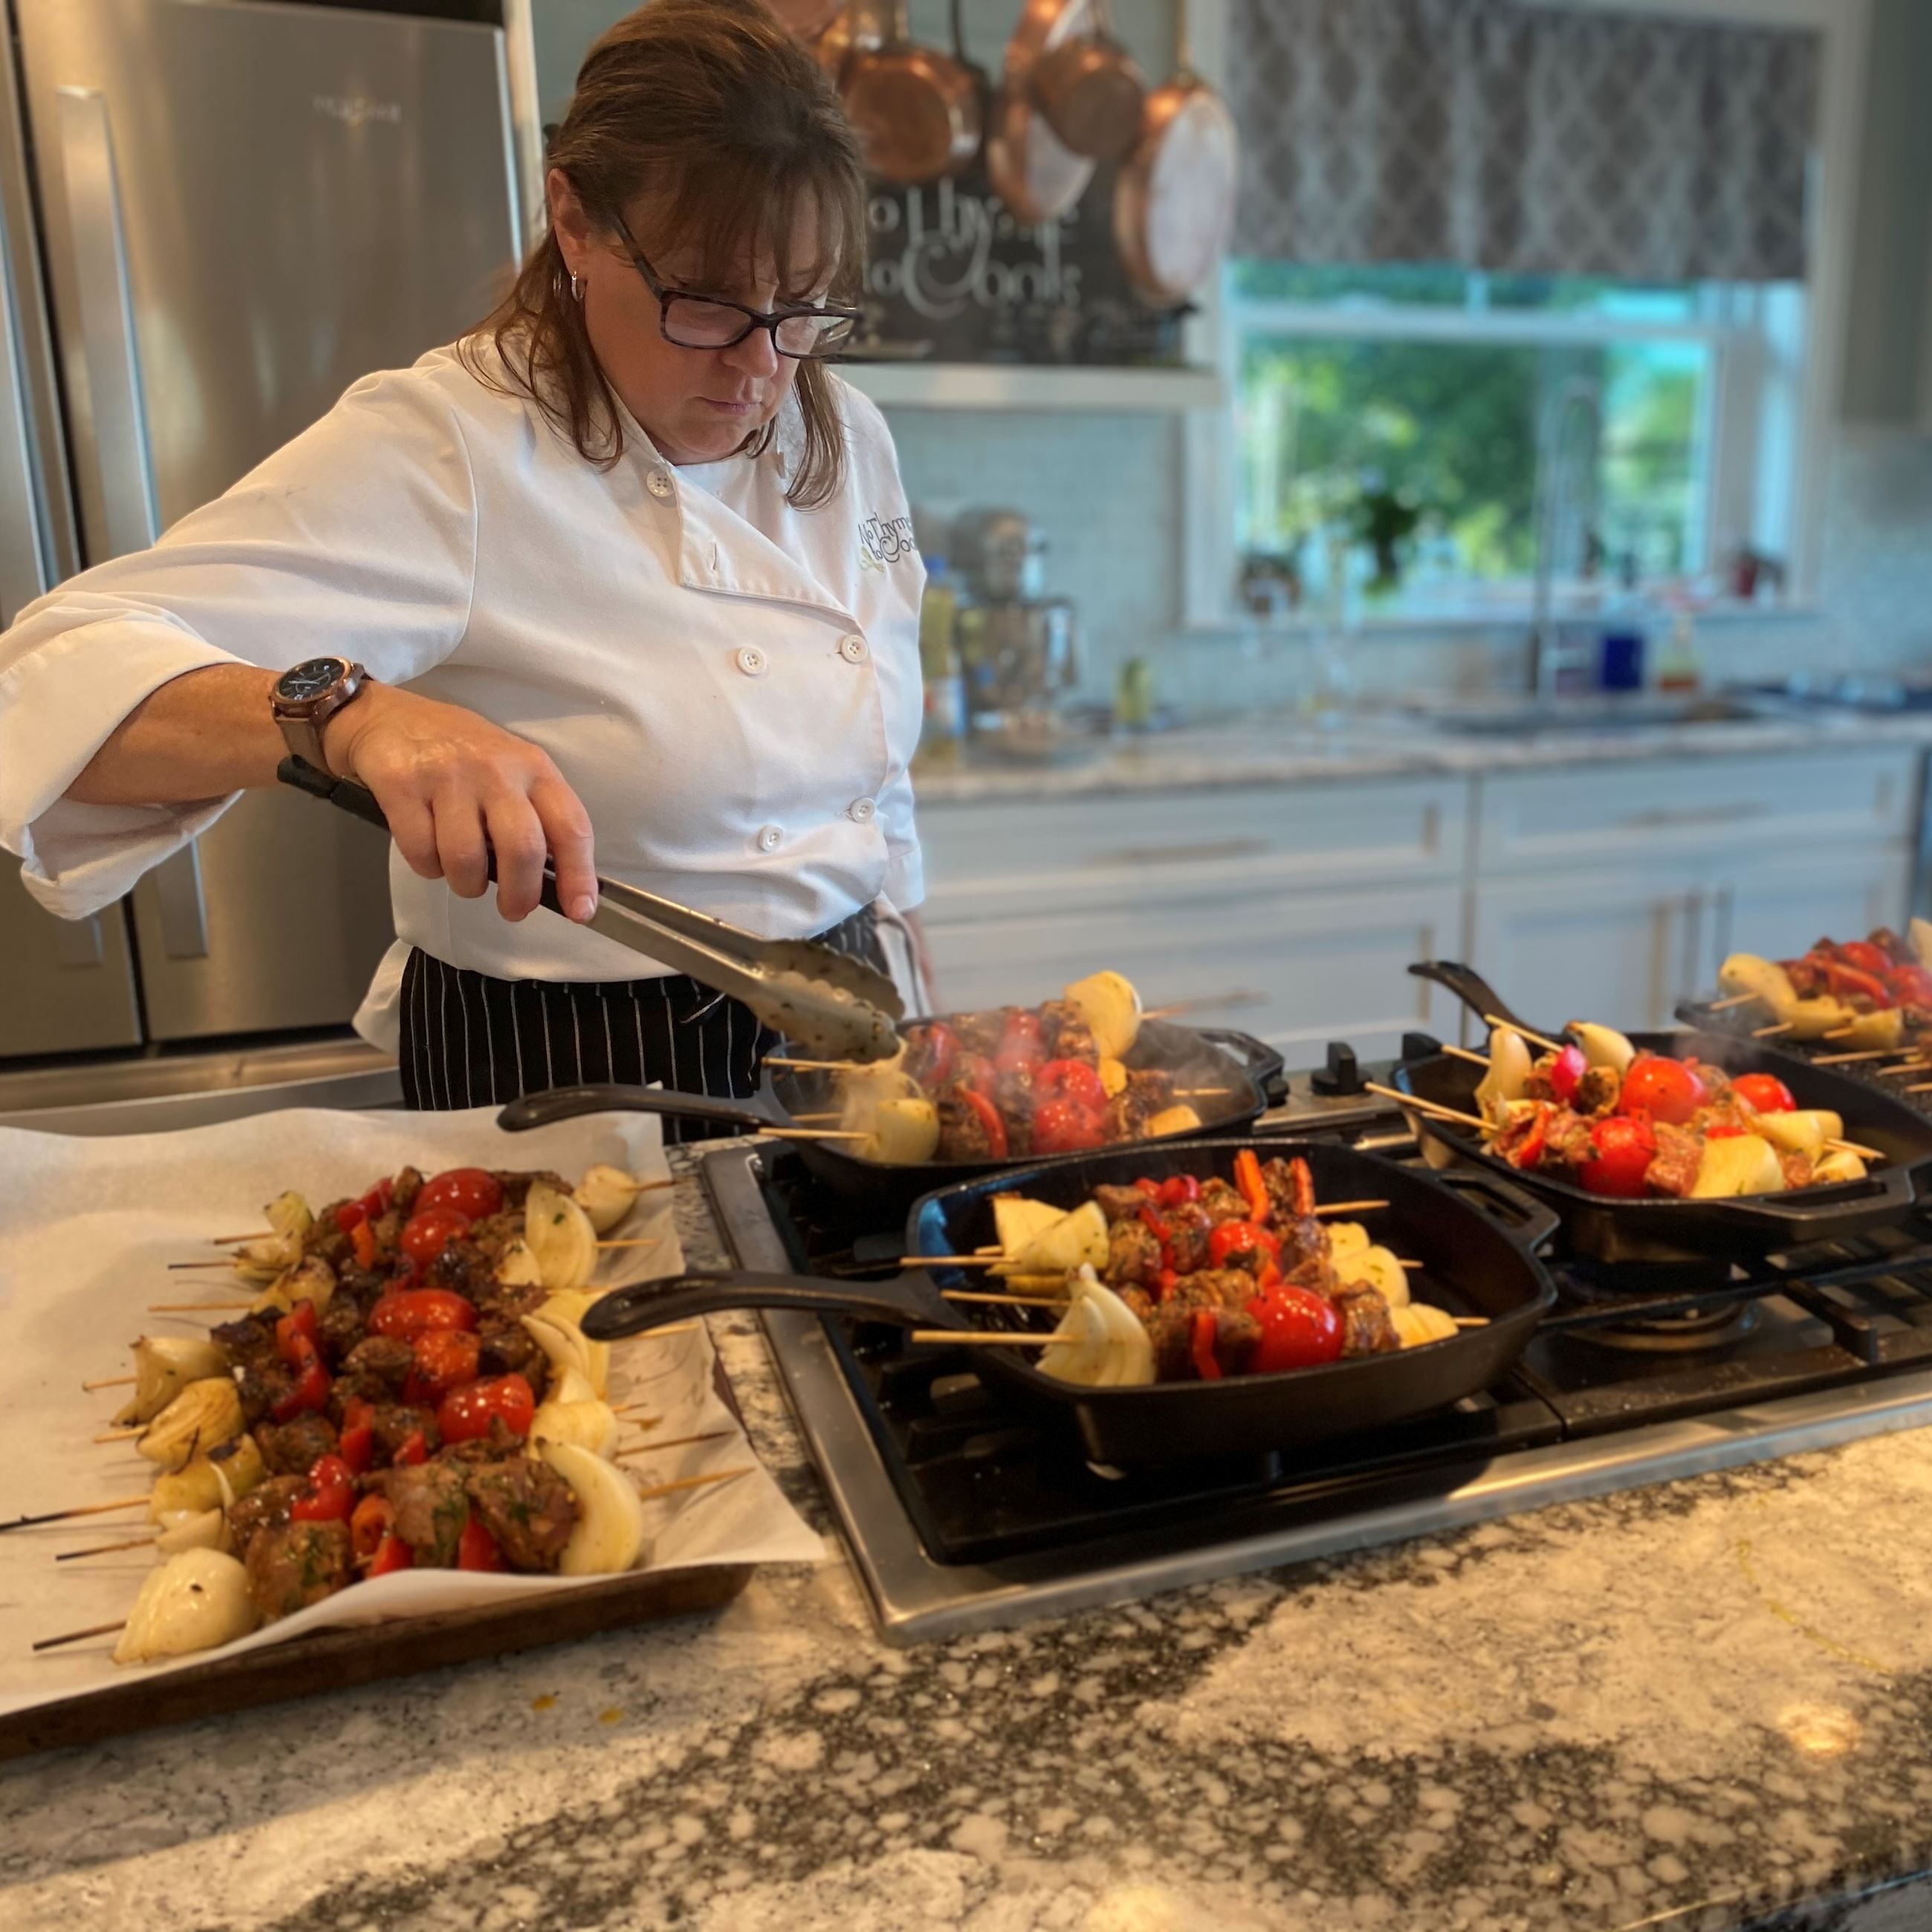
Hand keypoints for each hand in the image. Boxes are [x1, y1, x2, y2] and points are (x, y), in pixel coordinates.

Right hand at [322, 684, 596, 923]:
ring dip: (466, 883)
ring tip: (464, 873)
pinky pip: (421, 853)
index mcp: (534, 768)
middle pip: (522, 849)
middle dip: (521, 894)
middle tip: (513, 910)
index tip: (580, 911)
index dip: (579, 874)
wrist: (390, 717)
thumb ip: (537, 817)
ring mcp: (448, 776)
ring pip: (467, 860)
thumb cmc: (462, 753)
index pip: (570, 826)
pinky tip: (429, 850)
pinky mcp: (403, 786)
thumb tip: (560, 882)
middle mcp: (496, 769)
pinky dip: (427, 867)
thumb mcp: (513, 771)